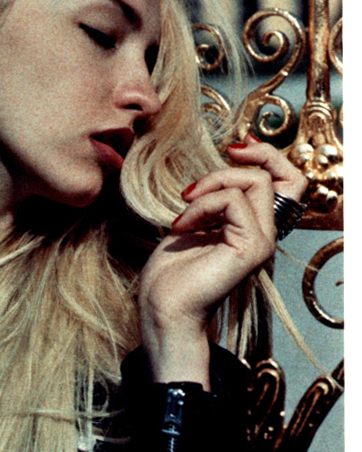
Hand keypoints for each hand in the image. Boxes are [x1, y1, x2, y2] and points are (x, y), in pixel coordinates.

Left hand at [138, 134, 307, 387]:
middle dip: (230, 167)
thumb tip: (226, 164)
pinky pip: (232, 201)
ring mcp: (262, 241)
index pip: (288, 181)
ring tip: (184, 208)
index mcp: (255, 225)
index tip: (236, 147)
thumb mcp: (196, 218)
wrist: (162, 304)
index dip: (267, 155)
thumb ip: (216, 196)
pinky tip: (182, 225)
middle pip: (273, 176)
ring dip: (210, 186)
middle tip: (194, 187)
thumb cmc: (172, 267)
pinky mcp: (251, 248)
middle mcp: (265, 233)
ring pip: (254, 182)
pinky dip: (202, 204)